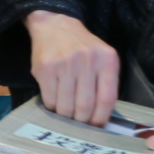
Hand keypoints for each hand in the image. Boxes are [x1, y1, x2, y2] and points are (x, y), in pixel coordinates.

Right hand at [24, 11, 117, 126]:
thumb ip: (105, 83)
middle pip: (85, 106)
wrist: (55, 26)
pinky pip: (50, 99)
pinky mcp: (45, 68)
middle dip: (82, 121)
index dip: (101, 119)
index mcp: (107, 59)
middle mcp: (87, 60)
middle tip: (79, 124)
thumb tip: (102, 118)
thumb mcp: (102, 58)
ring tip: (67, 115)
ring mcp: (65, 64)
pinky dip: (53, 107)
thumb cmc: (82, 47)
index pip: (107, 99)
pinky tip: (55, 102)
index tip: (96, 127)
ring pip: (66, 106)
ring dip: (66, 116)